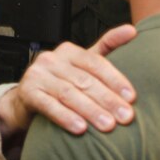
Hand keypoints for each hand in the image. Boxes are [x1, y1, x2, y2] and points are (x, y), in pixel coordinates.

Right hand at [0, 24, 136, 136]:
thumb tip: (132, 31)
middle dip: (108, 100)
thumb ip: (107, 46)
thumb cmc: (61, 81)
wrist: (27, 99)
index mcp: (69, 50)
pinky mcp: (27, 93)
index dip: (115, 80)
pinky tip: (80, 129)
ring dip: (91, 111)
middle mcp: (52, 59)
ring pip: (69, 94)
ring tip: (108, 125)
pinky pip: (49, 106)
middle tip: (126, 117)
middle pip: (85, 80)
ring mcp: (37, 75)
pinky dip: (65, 117)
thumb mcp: (83, 65)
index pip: (96, 63)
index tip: (132, 97)